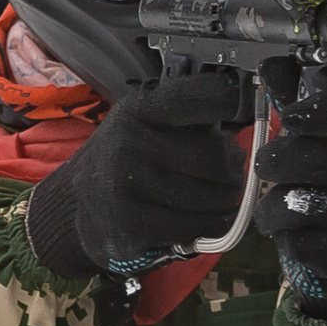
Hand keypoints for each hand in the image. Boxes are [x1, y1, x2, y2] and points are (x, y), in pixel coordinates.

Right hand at [25, 73, 247, 278]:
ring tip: (217, 197)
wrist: (80, 207)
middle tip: (232, 173)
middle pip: (217, 157)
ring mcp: (126, 186)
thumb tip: (246, 105)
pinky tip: (205, 218)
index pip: (193, 99)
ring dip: (226, 201)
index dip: (227, 100)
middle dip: (234, 169)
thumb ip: (189, 117)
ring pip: (213, 196)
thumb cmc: (127, 162)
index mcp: (137, 112)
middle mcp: (128, 144)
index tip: (245, 102)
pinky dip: (211, 225)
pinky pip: (199, 226)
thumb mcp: (146, 125)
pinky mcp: (132, 226)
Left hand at [255, 84, 326, 317]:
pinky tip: (290, 230)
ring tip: (276, 202)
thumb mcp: (322, 141)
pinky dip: (280, 233)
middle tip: (264, 164)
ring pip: (296, 201)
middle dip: (273, 159)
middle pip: (312, 157)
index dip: (319, 111)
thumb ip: (296, 102)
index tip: (289, 116)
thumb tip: (272, 61)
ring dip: (271, 202)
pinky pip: (294, 236)